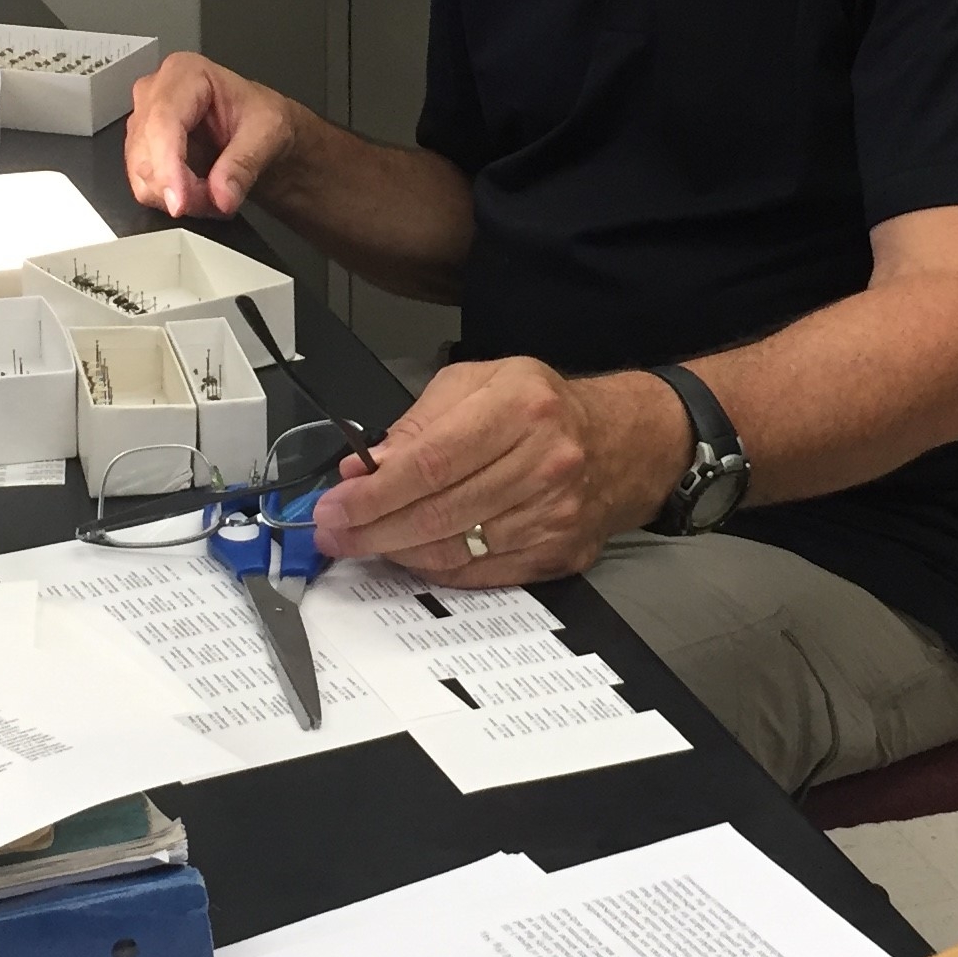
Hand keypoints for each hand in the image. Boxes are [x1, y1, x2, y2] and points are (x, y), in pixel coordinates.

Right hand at [126, 52, 298, 218]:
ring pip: (141, 174)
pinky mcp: (141, 150)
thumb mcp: (269, 134)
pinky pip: (143, 186)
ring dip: (178, 196)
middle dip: (180, 187)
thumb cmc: (262, 118)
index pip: (162, 121)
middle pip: (145, 151)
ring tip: (216, 194)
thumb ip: (244, 164)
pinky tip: (199, 193)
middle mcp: (155, 93)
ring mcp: (143, 122)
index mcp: (185, 73)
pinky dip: (171, 199)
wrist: (260, 132)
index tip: (181, 202)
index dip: (167, 166)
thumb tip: (222, 196)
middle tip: (220, 199)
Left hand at [310, 359, 687, 586]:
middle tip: (333, 532)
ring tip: (365, 542)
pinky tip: (411, 554)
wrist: (624, 443)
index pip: (429, 463)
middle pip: (437, 512)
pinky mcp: (559, 552)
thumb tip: (367, 466)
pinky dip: (436, 568)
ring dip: (398, 551)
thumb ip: (420, 421)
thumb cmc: (543, 408)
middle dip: (372, 528)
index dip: (373, 493)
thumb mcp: (481, 382)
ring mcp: (555, 514)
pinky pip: (481, 573)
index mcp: (521, 407)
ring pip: (455, 549)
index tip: (335, 506)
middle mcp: (544, 462)